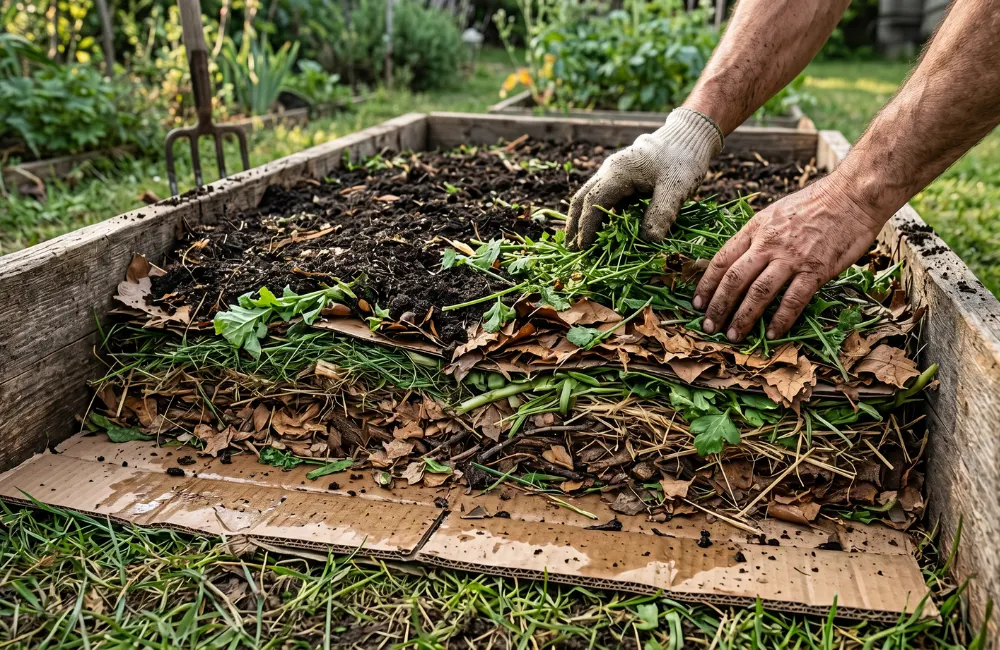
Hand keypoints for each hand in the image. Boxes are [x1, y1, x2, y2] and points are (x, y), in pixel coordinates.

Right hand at [565, 108, 722, 248]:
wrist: (689, 136)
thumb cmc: (683, 160)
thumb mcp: (676, 188)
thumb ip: (662, 213)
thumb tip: (650, 241)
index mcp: (618, 172)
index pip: (593, 202)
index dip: (586, 226)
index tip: (584, 247)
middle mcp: (610, 171)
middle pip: (582, 198)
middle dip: (574, 224)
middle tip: (569, 249)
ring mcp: (614, 174)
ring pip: (590, 197)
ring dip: (583, 220)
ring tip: (581, 244)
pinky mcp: (622, 179)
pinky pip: (604, 198)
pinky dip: (598, 215)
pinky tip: (602, 232)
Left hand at [693, 176, 886, 341]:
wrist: (853, 194)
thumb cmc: (816, 203)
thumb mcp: (775, 213)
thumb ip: (757, 236)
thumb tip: (740, 259)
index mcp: (755, 228)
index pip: (722, 259)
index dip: (706, 284)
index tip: (697, 302)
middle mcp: (768, 244)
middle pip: (734, 279)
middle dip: (718, 306)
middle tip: (709, 326)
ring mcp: (792, 257)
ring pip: (758, 292)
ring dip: (743, 317)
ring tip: (734, 335)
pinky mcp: (816, 269)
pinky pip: (793, 300)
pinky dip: (781, 319)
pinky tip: (772, 333)